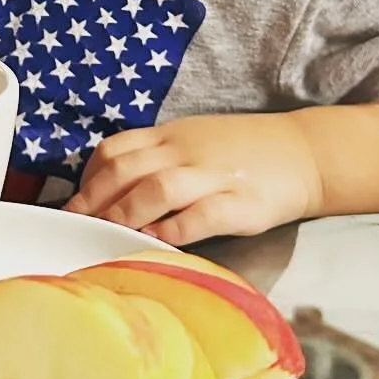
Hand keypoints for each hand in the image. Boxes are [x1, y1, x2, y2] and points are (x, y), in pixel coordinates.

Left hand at [66, 111, 323, 244]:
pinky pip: (199, 215)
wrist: (304, 153)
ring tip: (103, 235)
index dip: (88, 178)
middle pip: (126, 169)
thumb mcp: (192, 142)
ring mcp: (214, 175)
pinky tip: (154, 243)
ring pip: (157, 187)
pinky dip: (171, 229)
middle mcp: (186, 151)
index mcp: (170, 136)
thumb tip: (109, 189)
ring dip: (124, 213)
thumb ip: (155, 159)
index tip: (75, 203)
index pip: (115, 150)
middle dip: (94, 200)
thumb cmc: (240, 153)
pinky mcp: (241, 203)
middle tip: (74, 226)